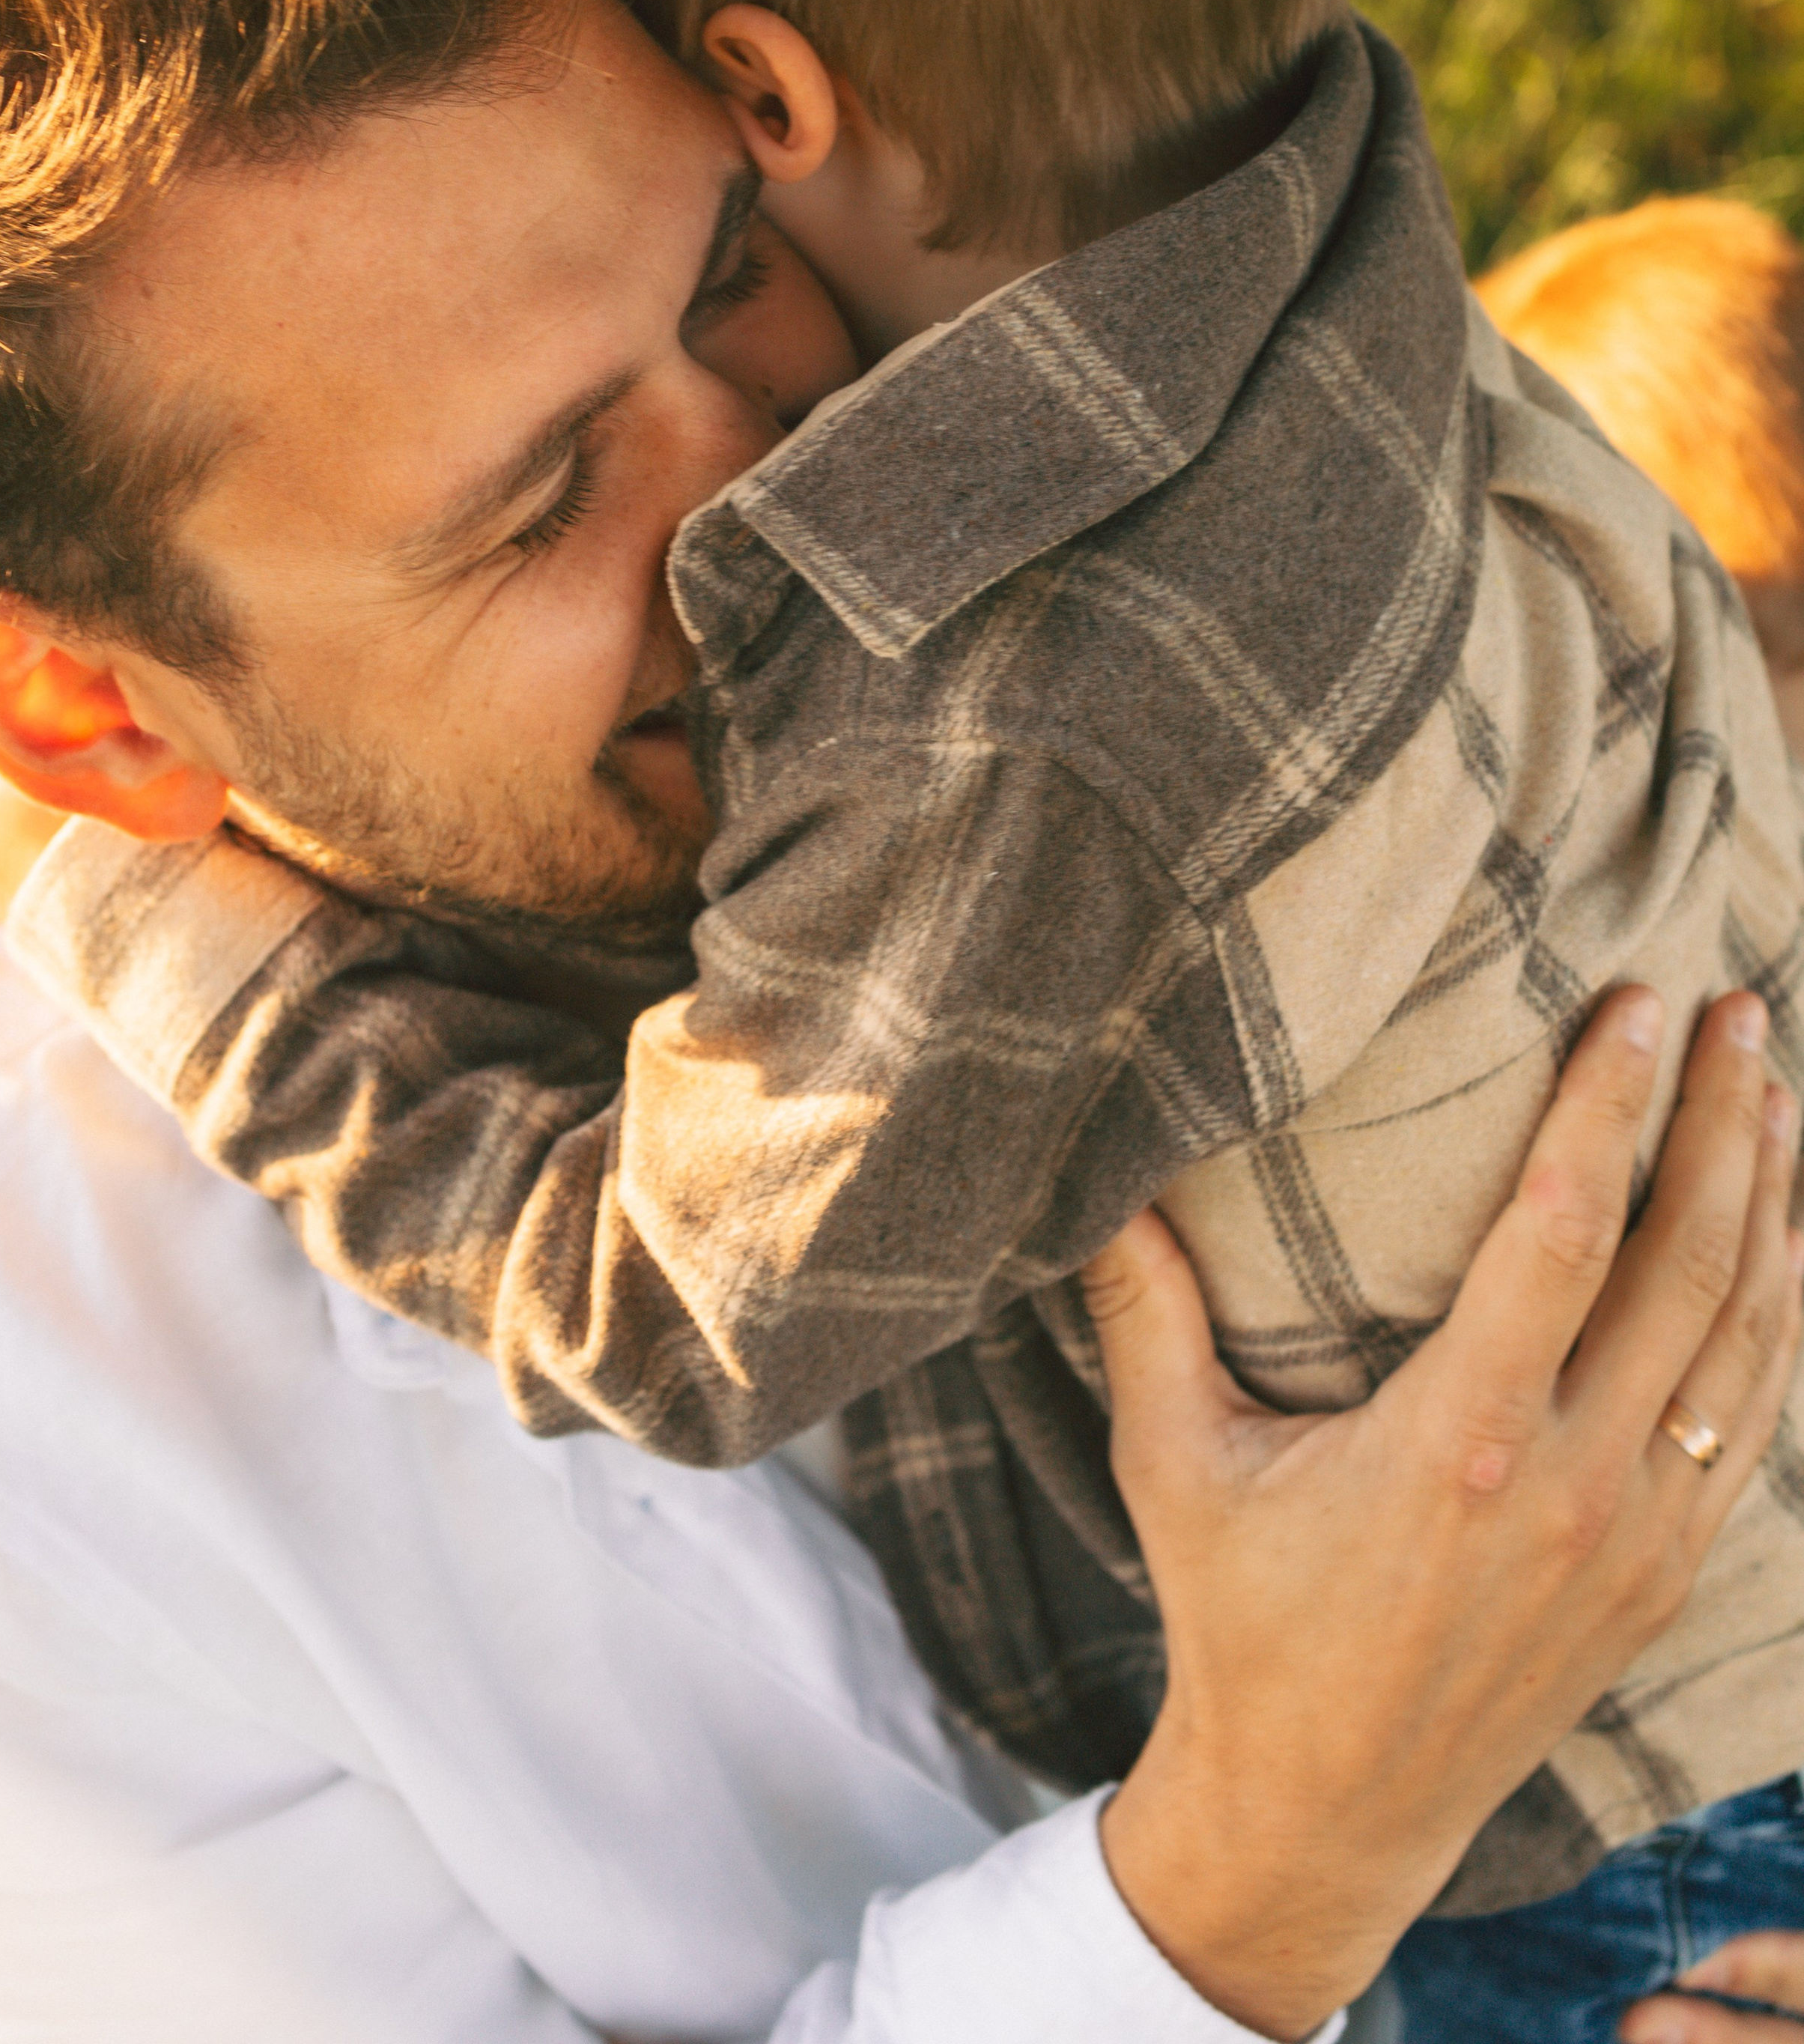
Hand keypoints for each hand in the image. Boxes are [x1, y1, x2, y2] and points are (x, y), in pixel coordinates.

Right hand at [1093, 987, 1802, 2043]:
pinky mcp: (1664, 1577)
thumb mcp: (1173, 1464)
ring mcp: (1637, 1539)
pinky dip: (1779, 1322)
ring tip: (1774, 1094)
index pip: (1566, 1234)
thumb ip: (1142, 1311)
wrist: (1326, 1815)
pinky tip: (1783, 1250)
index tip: (1639, 1004)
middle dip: (1726, 1125)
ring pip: (1748, 1344)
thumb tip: (1085, 1176)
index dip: (1611, 1107)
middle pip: (1690, 1267)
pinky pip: (1753, 1423)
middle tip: (1738, 1010)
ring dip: (1775, 1208)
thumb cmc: (1242, 1623)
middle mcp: (1572, 1486)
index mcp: (1457, 1443)